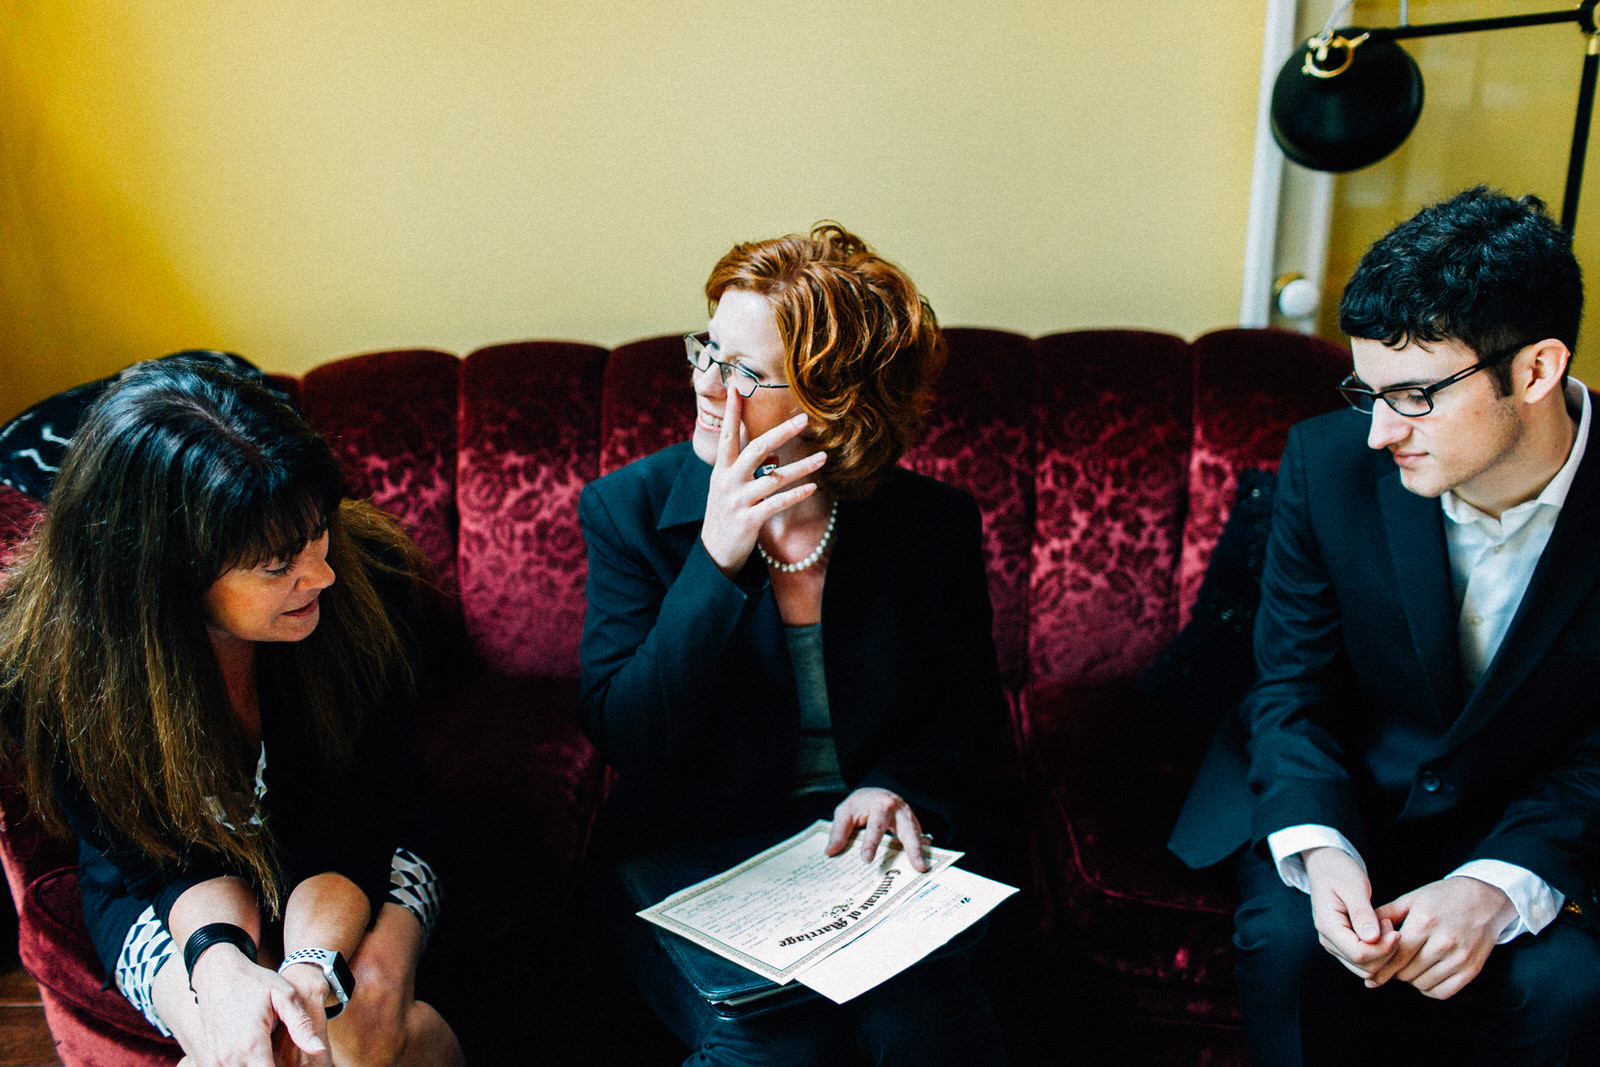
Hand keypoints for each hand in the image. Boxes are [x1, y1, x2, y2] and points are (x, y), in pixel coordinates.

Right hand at [189, 945, 327, 1066]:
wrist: (218, 974)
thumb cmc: (255, 982)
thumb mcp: (284, 996)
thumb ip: (301, 1025)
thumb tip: (319, 1050)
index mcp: (252, 1044)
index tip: (295, 1064)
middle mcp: (230, 1057)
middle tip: (284, 1057)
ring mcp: (217, 1059)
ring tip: (272, 1056)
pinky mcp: (210, 1057)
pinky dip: (244, 1066)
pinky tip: (257, 1057)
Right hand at [700, 388, 825, 574]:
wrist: (714, 554)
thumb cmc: (726, 516)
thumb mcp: (729, 488)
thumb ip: (748, 469)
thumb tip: (773, 454)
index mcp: (722, 470)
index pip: (728, 434)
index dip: (731, 411)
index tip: (736, 387)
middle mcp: (728, 481)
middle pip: (756, 448)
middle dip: (781, 432)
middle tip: (804, 419)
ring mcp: (738, 501)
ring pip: (774, 478)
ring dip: (802, 467)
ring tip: (824, 457)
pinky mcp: (749, 520)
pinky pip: (776, 503)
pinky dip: (795, 494)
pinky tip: (813, 487)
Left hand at [825, 788, 929, 871]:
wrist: (876, 793)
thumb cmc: (860, 803)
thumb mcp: (845, 812)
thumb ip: (839, 831)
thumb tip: (831, 851)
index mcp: (879, 804)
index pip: (876, 825)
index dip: (871, 842)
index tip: (866, 859)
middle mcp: (898, 809)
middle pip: (907, 828)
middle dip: (912, 847)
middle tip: (917, 866)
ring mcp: (908, 816)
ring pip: (917, 833)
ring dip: (920, 851)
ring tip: (922, 868)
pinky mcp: (914, 824)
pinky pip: (919, 838)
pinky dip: (921, 850)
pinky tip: (921, 864)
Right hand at [1303, 846, 1398, 980]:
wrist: (1326, 866)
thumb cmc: (1339, 872)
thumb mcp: (1353, 886)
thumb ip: (1362, 913)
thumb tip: (1372, 939)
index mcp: (1327, 926)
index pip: (1359, 954)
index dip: (1383, 949)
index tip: (1396, 930)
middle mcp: (1329, 941)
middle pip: (1364, 967)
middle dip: (1386, 953)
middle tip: (1391, 925)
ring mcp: (1336, 946)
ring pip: (1367, 970)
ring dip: (1385, 954)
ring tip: (1386, 926)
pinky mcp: (1344, 947)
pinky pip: (1366, 963)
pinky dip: (1381, 954)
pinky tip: (1384, 933)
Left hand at [1369, 876, 1515, 999]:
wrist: (1485, 900)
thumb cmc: (1443, 897)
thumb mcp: (1412, 899)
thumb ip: (1385, 915)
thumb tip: (1361, 934)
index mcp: (1425, 922)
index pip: (1394, 954)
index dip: (1380, 964)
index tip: (1371, 969)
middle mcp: (1443, 942)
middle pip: (1406, 972)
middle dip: (1393, 970)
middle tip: (1391, 963)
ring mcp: (1460, 958)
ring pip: (1422, 984)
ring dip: (1411, 979)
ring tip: (1409, 966)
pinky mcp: (1472, 970)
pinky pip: (1443, 992)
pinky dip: (1429, 988)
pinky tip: (1425, 974)